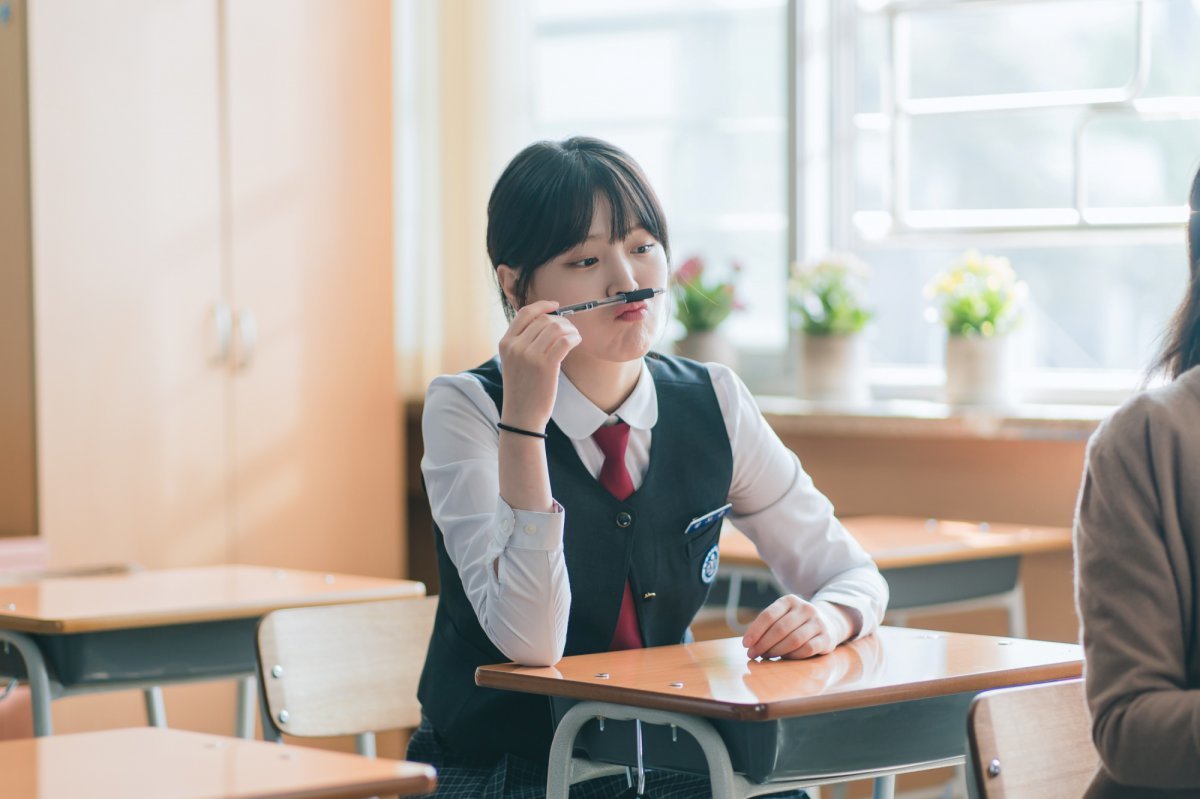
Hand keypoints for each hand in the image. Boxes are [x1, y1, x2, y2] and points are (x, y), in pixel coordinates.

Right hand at [497, 300, 581, 431]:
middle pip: (544, 319)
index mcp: (505, 343)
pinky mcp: (545, 365)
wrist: (521, 416)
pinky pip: (565, 340)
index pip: (525, 313)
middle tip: (569, 330)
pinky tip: (576, 342)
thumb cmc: (522, 390)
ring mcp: (529, 355)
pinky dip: (574, 338)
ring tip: (574, 337)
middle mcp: (515, 346)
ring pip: (556, 328)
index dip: (543, 305)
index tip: (556, 306)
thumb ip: (523, 342)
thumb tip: (547, 322)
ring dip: (570, 329)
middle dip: (561, 321)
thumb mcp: (513, 362)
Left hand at [742, 596, 856, 659]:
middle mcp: (805, 608)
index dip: (755, 631)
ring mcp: (818, 622)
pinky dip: (793, 656)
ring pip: (793, 640)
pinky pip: (807, 649)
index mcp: (789, 600)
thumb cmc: (796, 623)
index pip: (768, 615)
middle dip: (763, 644)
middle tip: (753, 654)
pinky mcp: (827, 637)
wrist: (829, 623)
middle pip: (779, 629)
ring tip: (766, 656)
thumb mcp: (782, 616)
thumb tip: (749, 643)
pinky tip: (784, 658)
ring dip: (776, 651)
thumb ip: (767, 625)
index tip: (746, 644)